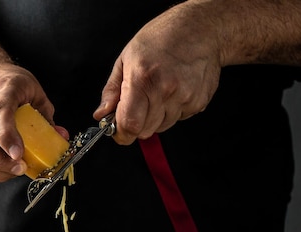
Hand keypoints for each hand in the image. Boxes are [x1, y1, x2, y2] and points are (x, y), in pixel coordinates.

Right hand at [0, 63, 67, 181]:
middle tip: (20, 167)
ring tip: (13, 171)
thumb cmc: (11, 84)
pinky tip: (3, 170)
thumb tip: (60, 137)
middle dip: (0, 159)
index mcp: (2, 90)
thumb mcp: (35, 92)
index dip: (6, 136)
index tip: (18, 154)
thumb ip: (46, 117)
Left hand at [94, 4, 221, 144]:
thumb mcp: (126, 58)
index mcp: (142, 79)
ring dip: (155, 118)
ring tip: (157, 92)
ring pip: (161, 127)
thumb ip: (112, 90)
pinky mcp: (198, 102)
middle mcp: (165, 90)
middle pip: (144, 131)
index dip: (121, 134)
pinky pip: (178, 119)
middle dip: (136, 125)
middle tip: (137, 106)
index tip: (118, 132)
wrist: (199, 29)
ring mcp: (184, 97)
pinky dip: (172, 111)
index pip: (129, 124)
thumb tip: (101, 114)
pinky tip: (173, 91)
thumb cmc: (161, 38)